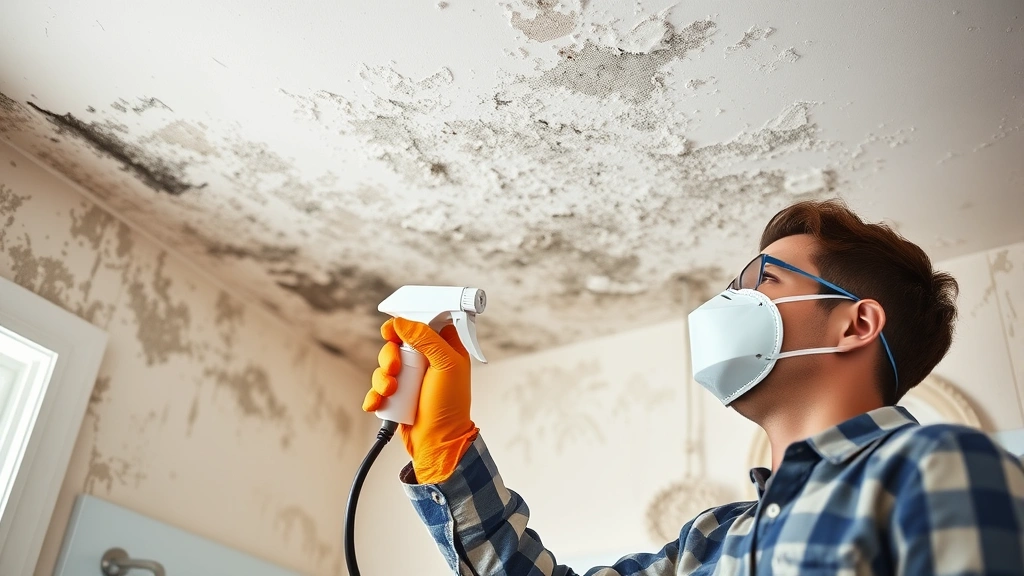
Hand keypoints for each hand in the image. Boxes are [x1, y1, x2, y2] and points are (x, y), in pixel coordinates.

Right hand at [361, 317, 478, 483]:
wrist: (436, 443)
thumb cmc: (449, 406)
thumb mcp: (446, 365)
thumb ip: (427, 338)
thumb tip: (403, 322)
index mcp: (445, 349)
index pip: (424, 323)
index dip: (408, 322)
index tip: (394, 328)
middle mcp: (427, 361)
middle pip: (398, 343)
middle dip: (390, 355)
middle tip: (395, 369)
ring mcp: (410, 378)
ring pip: (385, 365)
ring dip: (382, 378)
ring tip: (390, 392)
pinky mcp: (397, 395)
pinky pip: (378, 387)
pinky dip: (375, 395)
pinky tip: (376, 404)